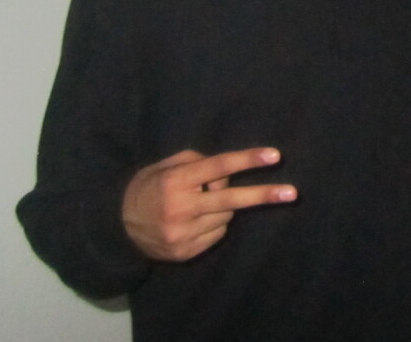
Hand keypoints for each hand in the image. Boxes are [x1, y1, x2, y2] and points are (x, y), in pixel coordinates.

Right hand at [122, 148, 296, 260]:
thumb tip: (226, 172)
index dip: (247, 160)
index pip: (217, 167)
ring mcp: (183, 234)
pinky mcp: (185, 252)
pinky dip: (212, 225)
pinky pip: (216, 234)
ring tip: (199, 205)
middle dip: (263, 195)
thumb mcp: (165, 166)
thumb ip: (196, 162)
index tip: (274, 156)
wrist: (117, 228)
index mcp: (175, 182)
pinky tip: (193, 222)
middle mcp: (180, 208)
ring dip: (222, 208)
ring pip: (225, 217)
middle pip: (230, 200)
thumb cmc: (147, 188)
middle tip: (293, 193)